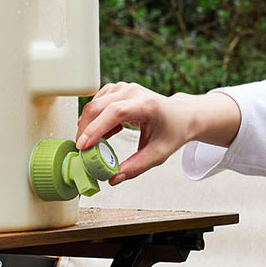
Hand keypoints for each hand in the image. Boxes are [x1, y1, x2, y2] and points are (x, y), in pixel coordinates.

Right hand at [76, 83, 240, 182]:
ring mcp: (124, 88)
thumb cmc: (174, 131)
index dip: (96, 129)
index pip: (115, 112)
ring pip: (94, 104)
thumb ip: (136, 167)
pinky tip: (105, 134)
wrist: (182, 115)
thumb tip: (113, 178)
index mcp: (147, 105)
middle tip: (84, 153)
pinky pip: (97, 103)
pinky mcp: (118, 90)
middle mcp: (133, 92)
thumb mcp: (159, 153)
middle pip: (98, 107)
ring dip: (88, 125)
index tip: (83, 146)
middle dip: (85, 131)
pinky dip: (95, 120)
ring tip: (97, 145)